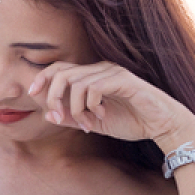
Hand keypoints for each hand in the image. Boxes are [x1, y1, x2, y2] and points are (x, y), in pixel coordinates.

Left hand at [29, 61, 194, 148]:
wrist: (162, 125)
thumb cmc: (131, 122)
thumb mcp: (94, 123)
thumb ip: (72, 118)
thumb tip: (48, 115)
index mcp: (92, 76)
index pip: (59, 68)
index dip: (42, 78)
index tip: (32, 95)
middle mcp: (101, 69)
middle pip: (62, 72)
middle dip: (53, 97)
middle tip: (57, 116)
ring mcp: (112, 72)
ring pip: (76, 83)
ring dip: (75, 108)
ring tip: (86, 123)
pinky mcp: (123, 80)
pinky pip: (94, 87)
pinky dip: (90, 105)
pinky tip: (100, 116)